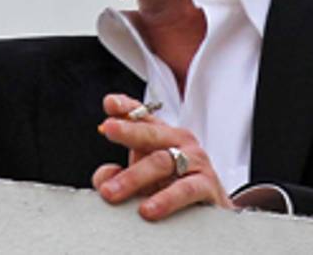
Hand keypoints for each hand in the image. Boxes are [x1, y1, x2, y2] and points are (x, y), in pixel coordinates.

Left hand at [93, 94, 235, 220]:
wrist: (207, 210)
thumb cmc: (169, 188)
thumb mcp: (139, 179)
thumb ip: (115, 176)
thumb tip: (104, 177)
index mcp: (162, 136)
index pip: (144, 116)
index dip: (127, 107)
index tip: (110, 103)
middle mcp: (180, 142)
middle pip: (152, 133)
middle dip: (129, 130)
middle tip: (109, 129)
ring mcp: (195, 161)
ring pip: (163, 162)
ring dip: (135, 177)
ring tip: (111, 192)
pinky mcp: (206, 185)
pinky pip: (185, 189)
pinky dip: (166, 199)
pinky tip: (147, 210)